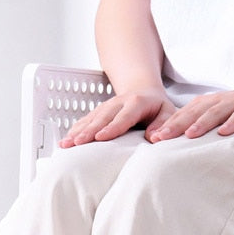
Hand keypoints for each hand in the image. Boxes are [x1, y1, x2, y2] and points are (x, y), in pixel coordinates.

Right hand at [59, 89, 176, 146]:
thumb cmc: (157, 106)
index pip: (124, 116)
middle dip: (89, 130)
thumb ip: (163, 124)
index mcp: (137, 102)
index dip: (112, 127)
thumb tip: (154, 138)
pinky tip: (66, 139)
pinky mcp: (99, 111)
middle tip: (77, 143)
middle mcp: (119, 102)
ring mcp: (107, 106)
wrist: (144, 91)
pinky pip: (85, 120)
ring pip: (90, 118)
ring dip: (77, 131)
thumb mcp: (167, 112)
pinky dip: (75, 129)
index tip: (101, 137)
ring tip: (66, 143)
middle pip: (102, 117)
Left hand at [147, 78, 233, 141]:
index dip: (168, 125)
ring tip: (190, 135)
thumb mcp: (218, 114)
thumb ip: (201, 124)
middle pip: (194, 112)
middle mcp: (218, 100)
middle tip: (162, 137)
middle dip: (177, 124)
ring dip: (202, 123)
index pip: (184, 114)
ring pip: (215, 112)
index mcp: (207, 103)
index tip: (153, 137)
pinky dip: (233, 122)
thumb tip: (179, 143)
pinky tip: (224, 132)